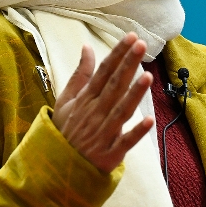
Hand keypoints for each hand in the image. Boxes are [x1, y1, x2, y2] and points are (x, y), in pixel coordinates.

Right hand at [52, 32, 153, 173]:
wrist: (56, 169)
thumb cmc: (66, 130)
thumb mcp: (66, 100)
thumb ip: (80, 74)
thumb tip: (87, 47)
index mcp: (85, 99)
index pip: (103, 72)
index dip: (118, 54)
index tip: (131, 37)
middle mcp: (95, 113)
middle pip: (113, 86)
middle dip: (128, 65)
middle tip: (141, 45)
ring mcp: (102, 133)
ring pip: (121, 111)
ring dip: (134, 95)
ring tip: (147, 76)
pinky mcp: (110, 154)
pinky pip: (125, 142)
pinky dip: (136, 133)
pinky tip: (149, 121)